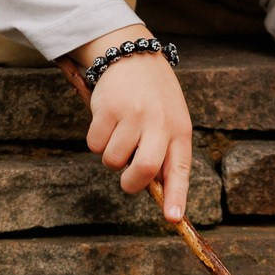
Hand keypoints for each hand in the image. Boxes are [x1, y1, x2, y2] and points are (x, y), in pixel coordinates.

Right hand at [78, 30, 192, 220]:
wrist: (132, 55)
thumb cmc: (154, 97)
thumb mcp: (170, 120)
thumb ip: (165, 151)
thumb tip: (158, 191)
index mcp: (179, 130)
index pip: (180, 169)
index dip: (177, 196)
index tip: (174, 218)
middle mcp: (158, 123)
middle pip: (144, 169)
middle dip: (132, 184)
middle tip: (128, 180)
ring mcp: (132, 115)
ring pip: (113, 161)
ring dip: (111, 157)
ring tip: (119, 134)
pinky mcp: (107, 109)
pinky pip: (95, 144)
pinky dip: (96, 141)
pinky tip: (107, 121)